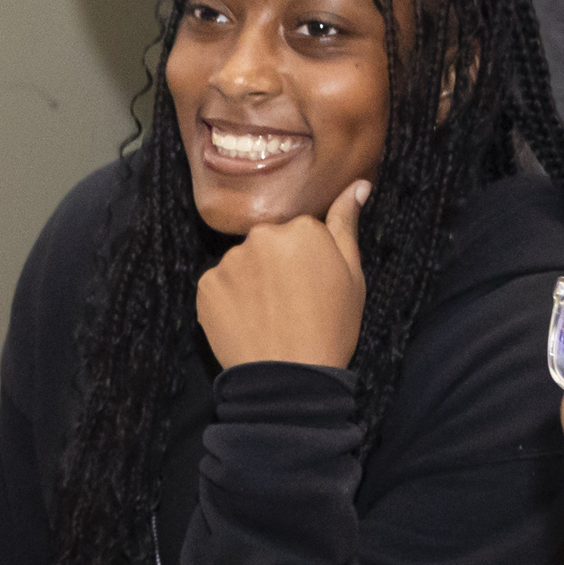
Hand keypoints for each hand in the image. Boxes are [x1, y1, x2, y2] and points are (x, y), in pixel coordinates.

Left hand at [195, 178, 368, 369]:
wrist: (288, 378)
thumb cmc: (330, 327)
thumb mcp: (353, 275)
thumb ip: (347, 224)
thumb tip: (359, 185)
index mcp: (300, 228)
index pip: (301, 230)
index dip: (309, 258)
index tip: (313, 284)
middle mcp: (259, 236)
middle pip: (268, 242)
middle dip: (277, 263)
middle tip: (292, 301)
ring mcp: (228, 261)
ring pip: (242, 262)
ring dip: (252, 280)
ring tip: (269, 313)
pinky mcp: (204, 287)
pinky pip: (220, 284)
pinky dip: (230, 299)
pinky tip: (248, 320)